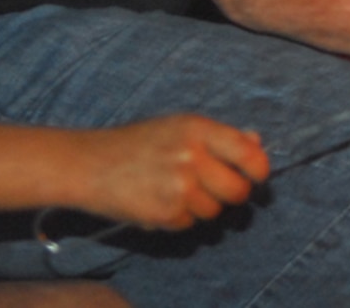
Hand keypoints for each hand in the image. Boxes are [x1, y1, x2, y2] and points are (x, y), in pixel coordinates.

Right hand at [74, 115, 268, 229]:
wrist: (90, 164)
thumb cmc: (139, 142)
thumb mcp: (180, 126)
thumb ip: (220, 136)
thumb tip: (257, 143)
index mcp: (199, 130)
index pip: (250, 155)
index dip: (260, 169)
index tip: (257, 176)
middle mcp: (192, 158)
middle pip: (238, 191)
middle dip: (234, 194)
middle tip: (221, 189)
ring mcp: (178, 188)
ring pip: (214, 211)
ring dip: (204, 207)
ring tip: (179, 190)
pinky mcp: (164, 214)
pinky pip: (190, 223)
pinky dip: (181, 218)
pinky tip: (161, 201)